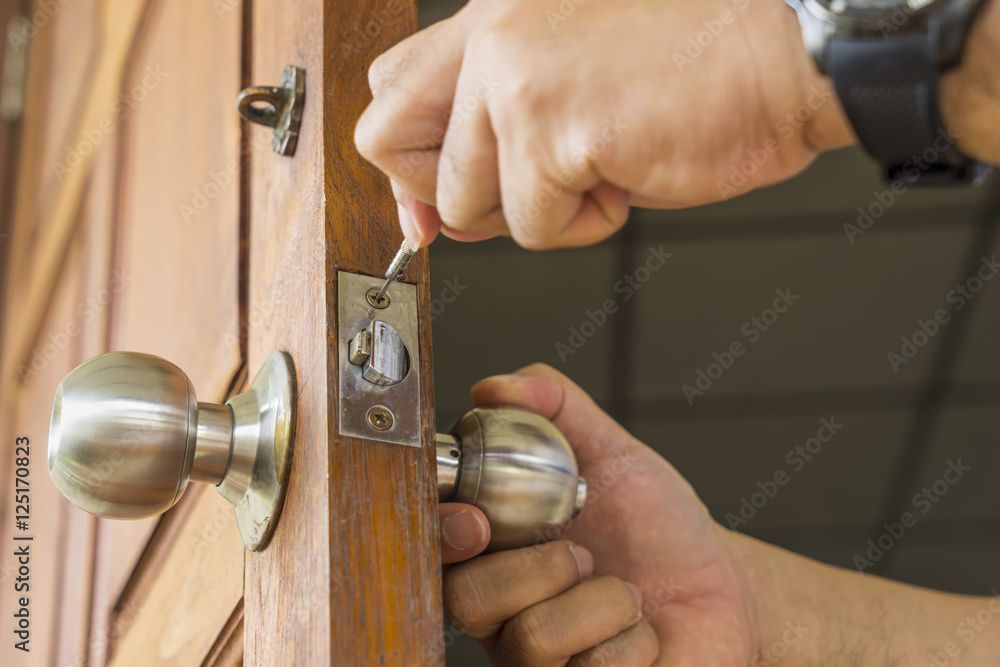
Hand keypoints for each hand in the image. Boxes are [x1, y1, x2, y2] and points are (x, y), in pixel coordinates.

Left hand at [355, 0, 852, 249]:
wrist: (789, 52)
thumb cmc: (700, 63)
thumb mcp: (574, 73)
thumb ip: (498, 125)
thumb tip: (441, 211)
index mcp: (495, 15)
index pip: (392, 86)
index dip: (408, 157)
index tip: (432, 200)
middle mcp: (492, 35)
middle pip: (388, 141)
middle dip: (445, 193)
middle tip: (516, 191)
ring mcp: (516, 78)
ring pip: (466, 202)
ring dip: (538, 209)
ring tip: (605, 163)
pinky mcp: (552, 127)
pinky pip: (531, 227)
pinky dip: (585, 223)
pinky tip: (631, 169)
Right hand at [437, 365, 999, 665]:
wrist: (722, 588)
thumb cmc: (657, 527)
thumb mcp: (612, 453)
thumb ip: (556, 407)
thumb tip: (493, 387)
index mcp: (495, 553)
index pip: (435, 547)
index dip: (446, 534)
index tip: (478, 522)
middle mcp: (503, 614)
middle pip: (467, 600)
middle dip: (539, 568)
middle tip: (583, 554)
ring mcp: (538, 663)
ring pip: (532, 639)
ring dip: (602, 603)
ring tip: (625, 595)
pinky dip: (632, 641)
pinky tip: (642, 634)